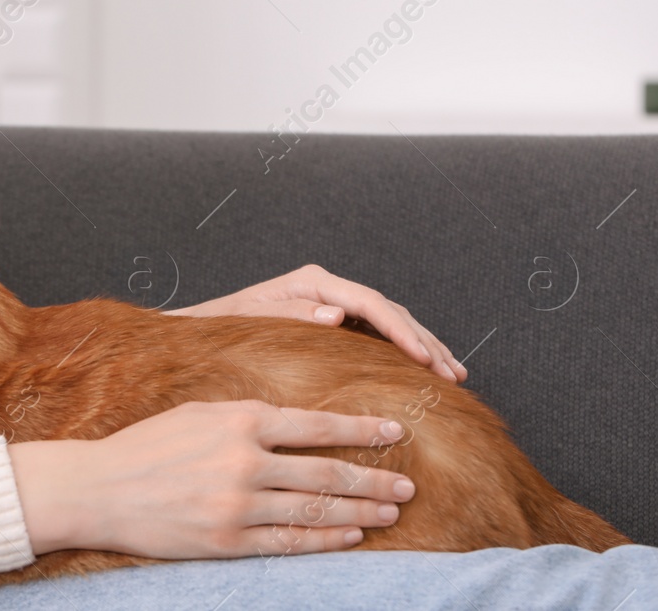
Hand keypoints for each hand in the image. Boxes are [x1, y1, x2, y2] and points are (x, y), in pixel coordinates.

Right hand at [7, 400, 415, 558]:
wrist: (99, 488)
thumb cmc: (148, 444)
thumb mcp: (200, 410)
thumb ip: (248, 416)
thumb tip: (298, 423)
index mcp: (239, 420)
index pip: (316, 426)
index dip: (361, 432)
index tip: (394, 433)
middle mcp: (244, 462)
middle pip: (326, 472)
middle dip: (374, 479)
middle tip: (408, 483)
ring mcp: (238, 506)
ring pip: (315, 509)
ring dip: (361, 511)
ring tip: (392, 511)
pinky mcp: (228, 541)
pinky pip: (290, 542)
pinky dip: (326, 539)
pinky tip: (351, 535)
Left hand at [162, 263, 466, 382]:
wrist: (203, 332)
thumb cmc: (224, 328)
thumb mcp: (253, 321)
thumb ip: (292, 316)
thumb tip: (337, 314)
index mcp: (312, 283)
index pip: (369, 303)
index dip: (401, 330)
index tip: (424, 357)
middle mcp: (328, 289)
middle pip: (389, 310)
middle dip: (424, 341)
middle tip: (453, 373)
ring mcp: (334, 304)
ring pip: (392, 322)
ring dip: (424, 347)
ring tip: (454, 374)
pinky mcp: (335, 324)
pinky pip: (379, 336)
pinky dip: (406, 352)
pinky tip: (427, 372)